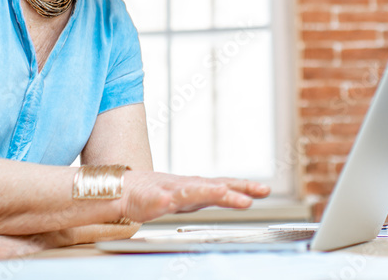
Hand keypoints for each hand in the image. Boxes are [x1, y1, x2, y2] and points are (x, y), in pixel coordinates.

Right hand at [120, 171, 269, 222]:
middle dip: (233, 191)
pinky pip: (155, 200)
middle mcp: (186, 188)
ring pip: (187, 192)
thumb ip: (206, 196)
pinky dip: (161, 199)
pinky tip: (166, 200)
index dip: (244, 187)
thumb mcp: (186, 197)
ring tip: (221, 192)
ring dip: (204, 191)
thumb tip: (236, 193)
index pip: (224, 186)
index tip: (264, 190)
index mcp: (195, 189)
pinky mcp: (148, 199)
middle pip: (212, 188)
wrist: (123, 189)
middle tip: (254, 195)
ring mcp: (167, 192)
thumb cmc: (155, 193)